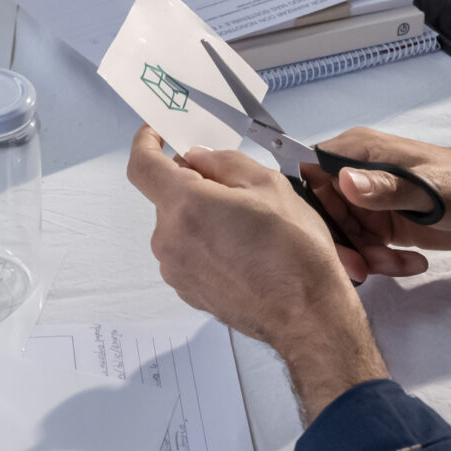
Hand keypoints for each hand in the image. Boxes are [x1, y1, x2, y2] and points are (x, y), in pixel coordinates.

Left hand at [126, 129, 389, 409]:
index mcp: (185, 206)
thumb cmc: (294, 252)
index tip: (159, 134)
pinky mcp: (188, 290)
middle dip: (195, 184)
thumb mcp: (268, 185)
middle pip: (167, 196)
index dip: (146, 142)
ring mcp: (176, 270)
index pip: (142, 165)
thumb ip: (223, 162)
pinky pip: (188, 252)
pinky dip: (207, 242)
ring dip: (203, 216)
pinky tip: (244, 251)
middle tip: (238, 189)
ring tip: (249, 226)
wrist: (308, 316)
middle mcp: (169, 240)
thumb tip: (197, 157)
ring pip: (180, 225)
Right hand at [318, 128, 450, 257]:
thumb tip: (344, 180)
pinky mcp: (380, 226)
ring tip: (396, 264)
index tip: (323, 234)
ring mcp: (368, 202)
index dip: (310, 203)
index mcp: (359, 151)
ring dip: (364, 256)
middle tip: (363, 266)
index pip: (311, 170)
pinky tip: (410, 263)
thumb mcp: (426, 188)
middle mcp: (356, 175)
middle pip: (322, 210)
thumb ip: (385, 187)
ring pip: (342, 235)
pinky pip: (364, 248)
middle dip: (339, 241)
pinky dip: (380, 261)